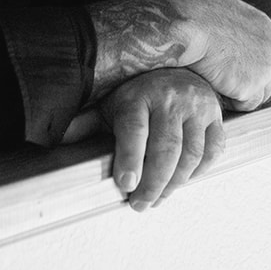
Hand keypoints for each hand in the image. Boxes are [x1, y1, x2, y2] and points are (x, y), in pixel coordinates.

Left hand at [98, 68, 224, 210]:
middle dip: (153, 184)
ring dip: (175, 184)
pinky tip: (183, 180)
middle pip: (165, 148)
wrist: (174, 66)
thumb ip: (85, 126)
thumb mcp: (108, 104)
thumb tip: (55, 143)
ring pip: (191, 154)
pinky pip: (213, 150)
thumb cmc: (138, 92)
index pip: (134, 129)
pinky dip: (199, 172)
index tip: (126, 184)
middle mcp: (170, 98)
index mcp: (138, 95)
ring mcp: (196, 106)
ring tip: (158, 198)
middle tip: (140, 203)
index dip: (130, 158)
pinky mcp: (215, 115)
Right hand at [173, 0, 270, 110]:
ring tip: (218, 85)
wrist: (189, 26)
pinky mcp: (251, 87)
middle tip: (230, 85)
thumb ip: (232, 22)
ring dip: (239, 93)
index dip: (259, 65)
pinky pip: (244, 105)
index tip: (246, 71)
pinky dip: (230, 101)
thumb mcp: (220, 7)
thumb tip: (222, 28)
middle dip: (253, 84)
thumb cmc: (192, 13)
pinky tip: (214, 88)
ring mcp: (264, 69)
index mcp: (264, 27)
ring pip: (259, 94)